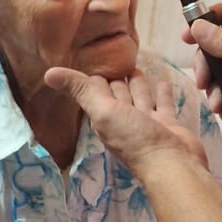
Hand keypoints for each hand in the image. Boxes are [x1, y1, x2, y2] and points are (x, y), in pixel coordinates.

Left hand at [44, 68, 206, 176]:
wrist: (173, 164)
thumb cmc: (135, 137)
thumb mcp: (103, 112)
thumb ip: (81, 91)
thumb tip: (48, 74)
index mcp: (105, 116)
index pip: (96, 91)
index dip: (92, 77)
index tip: (91, 57)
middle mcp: (124, 119)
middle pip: (118, 93)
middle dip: (115, 78)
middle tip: (115, 58)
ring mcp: (146, 122)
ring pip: (139, 97)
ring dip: (137, 83)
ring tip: (135, 66)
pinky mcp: (167, 124)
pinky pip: (162, 104)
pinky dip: (161, 93)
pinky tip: (163, 80)